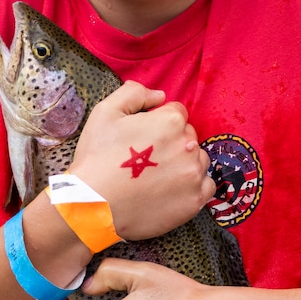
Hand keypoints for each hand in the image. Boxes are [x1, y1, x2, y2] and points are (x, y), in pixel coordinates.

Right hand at [70, 81, 214, 239]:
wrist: (94, 205)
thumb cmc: (98, 158)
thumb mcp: (106, 112)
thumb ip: (134, 93)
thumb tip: (160, 95)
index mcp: (170, 121)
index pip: (176, 112)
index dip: (159, 122)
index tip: (144, 137)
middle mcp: (188, 145)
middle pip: (188, 135)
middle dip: (172, 141)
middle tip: (147, 157)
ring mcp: (194, 174)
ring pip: (198, 159)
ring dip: (184, 162)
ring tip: (158, 175)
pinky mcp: (194, 200)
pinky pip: (206, 186)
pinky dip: (194, 186)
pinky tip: (173, 189)